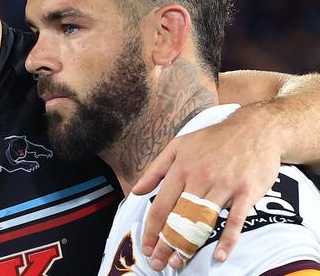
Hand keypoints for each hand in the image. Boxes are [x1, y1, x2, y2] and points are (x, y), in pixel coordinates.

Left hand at [131, 106, 281, 269]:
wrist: (254, 128)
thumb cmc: (214, 139)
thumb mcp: (178, 146)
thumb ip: (155, 169)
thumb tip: (136, 190)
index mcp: (181, 168)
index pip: (161, 205)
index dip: (152, 229)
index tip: (146, 247)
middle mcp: (200, 178)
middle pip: (179, 217)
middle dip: (166, 243)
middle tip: (158, 263)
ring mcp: (224, 185)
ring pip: (203, 221)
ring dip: (189, 245)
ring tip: (178, 263)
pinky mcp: (246, 192)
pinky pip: (236, 220)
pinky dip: (228, 239)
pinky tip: (219, 255)